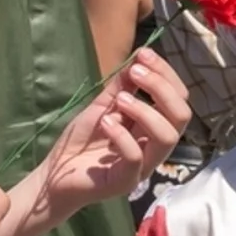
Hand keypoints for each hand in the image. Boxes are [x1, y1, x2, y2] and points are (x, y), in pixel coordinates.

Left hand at [25, 50, 190, 214]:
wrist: (54, 175)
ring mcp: (143, 166)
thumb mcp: (102, 107)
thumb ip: (120, 88)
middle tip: (135, 72)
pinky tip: (106, 122)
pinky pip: (136, 158)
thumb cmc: (81, 142)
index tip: (144, 54)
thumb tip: (137, 61)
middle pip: (182, 115)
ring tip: (120, 100)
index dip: (166, 74)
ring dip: (146, 110)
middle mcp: (155, 146)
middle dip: (161, 87)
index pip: (178, 99)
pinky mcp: (125, 182)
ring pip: (168, 136)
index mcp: (154, 127)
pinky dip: (122, 135)